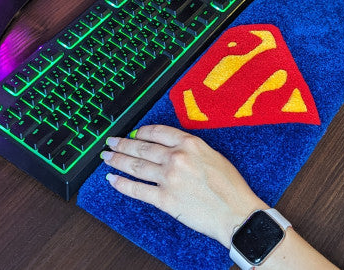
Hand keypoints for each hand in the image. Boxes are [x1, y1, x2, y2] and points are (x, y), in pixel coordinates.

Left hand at [100, 125, 267, 247]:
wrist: (236, 212)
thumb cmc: (230, 186)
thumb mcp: (212, 154)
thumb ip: (190, 148)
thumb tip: (170, 147)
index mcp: (189, 143)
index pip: (157, 132)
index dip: (140, 131)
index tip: (133, 133)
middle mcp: (176, 157)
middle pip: (141, 147)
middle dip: (122, 144)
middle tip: (111, 142)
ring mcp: (168, 178)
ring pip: (136, 166)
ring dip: (118, 161)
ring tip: (107, 157)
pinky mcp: (165, 199)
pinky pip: (137, 190)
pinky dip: (122, 184)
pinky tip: (112, 179)